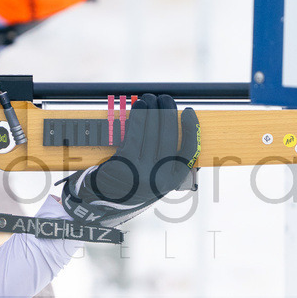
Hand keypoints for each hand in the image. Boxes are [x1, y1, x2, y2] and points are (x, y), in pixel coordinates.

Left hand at [60, 94, 199, 226]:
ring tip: (149, 98)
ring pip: (151, 133)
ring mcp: (143, 172)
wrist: (104, 199)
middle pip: (170, 137)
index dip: (192, 128)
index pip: (190, 151)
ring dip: (151, 110)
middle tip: (165, 98)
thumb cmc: (134, 180)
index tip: (188, 111)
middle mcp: (160, 178)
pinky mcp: (125, 164)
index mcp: (173, 180)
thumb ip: (167, 156)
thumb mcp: (156, 175)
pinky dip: (138, 117)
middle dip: (168, 112)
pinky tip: (138, 107)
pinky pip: (135, 134)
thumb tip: (175, 120)